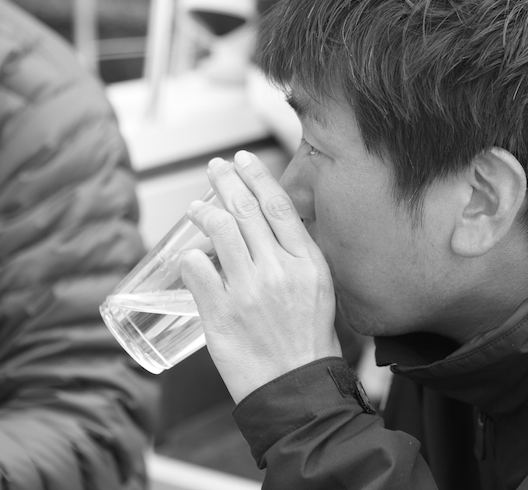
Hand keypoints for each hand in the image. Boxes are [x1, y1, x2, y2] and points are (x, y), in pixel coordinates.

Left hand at [180, 150, 341, 402]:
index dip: (257, 176)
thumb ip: (296, 257)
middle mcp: (279, 270)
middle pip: (245, 210)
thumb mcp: (320, 289)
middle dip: (227, 181)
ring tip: (197, 207)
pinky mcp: (220, 312)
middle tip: (216, 168)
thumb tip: (266, 228)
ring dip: (204, 211)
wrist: (295, 386)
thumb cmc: (309, 339)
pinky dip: (191, 256)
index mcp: (308, 263)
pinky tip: (189, 254)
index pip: (278, 206)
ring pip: (219, 230)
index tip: (244, 159)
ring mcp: (248, 290)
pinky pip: (197, 269)